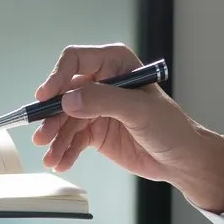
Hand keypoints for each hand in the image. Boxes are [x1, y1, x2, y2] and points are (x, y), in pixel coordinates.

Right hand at [31, 44, 223, 211]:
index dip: (57, 77)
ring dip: (55, 139)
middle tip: (42, 137)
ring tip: (50, 158)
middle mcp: (101, 82)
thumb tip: (68, 100)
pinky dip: (64, 151)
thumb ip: (104, 101)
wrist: (180, 160)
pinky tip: (61, 163)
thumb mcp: (139, 110)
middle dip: (52, 117)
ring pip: (64, 120)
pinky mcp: (94, 131)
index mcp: (114, 64)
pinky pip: (72, 139)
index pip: (75, 61)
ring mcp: (96, 108)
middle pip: (64, 94)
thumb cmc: (170, 127)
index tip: (45, 97)